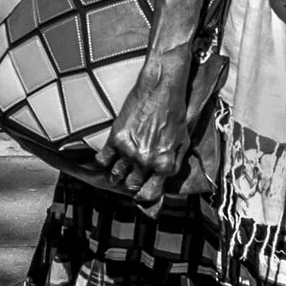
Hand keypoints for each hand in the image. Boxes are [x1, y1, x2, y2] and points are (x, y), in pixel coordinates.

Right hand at [100, 53, 193, 207]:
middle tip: (130, 177)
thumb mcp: (183, 141)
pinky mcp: (115, 138)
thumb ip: (174, 163)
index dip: (145, 196)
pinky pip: (102, 160)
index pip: (150, 193)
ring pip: (115, 176)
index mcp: (164, 164)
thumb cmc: (175, 113)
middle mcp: (146, 161)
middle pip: (131, 186)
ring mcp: (128, 151)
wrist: (160, 90)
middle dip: (131, 183)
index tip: (142, 194)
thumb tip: (164, 178)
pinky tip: (109, 157)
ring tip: (118, 169)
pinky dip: (104, 161)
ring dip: (116, 175)